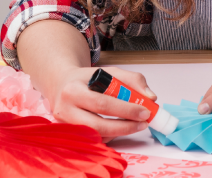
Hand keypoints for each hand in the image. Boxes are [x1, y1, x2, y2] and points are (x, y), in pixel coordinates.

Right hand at [39, 66, 156, 140]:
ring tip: (133, 124)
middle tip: (143, 123)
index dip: (126, 110)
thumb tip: (150, 97)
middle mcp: (65, 109)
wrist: (61, 84)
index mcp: (73, 90)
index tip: (145, 111)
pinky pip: (93, 139)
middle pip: (98, 125)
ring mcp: (65, 125)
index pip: (103, 103)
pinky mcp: (69, 134)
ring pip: (96, 136)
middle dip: (124, 127)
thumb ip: (132, 80)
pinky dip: (110, 135)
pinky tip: (118, 126)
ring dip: (119, 132)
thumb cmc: (87, 79)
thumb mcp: (108, 72)